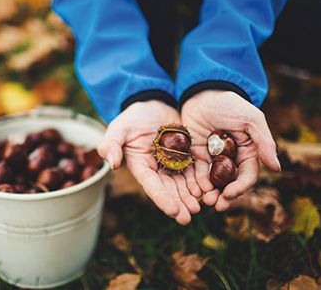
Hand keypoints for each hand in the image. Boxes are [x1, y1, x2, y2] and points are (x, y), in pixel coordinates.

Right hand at [98, 100, 200, 224]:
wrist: (154, 103)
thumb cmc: (133, 116)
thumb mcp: (119, 127)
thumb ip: (111, 144)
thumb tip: (112, 163)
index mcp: (142, 167)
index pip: (152, 186)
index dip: (162, 199)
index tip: (173, 211)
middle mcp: (158, 169)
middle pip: (169, 190)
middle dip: (179, 204)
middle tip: (189, 217)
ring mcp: (174, 163)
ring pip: (184, 183)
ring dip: (191, 196)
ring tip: (201, 206)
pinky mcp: (187, 156)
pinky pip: (196, 170)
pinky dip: (201, 180)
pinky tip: (209, 189)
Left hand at [181, 90, 280, 210]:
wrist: (203, 93)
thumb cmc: (230, 104)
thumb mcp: (250, 120)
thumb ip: (264, 142)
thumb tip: (276, 168)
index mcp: (248, 153)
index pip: (246, 175)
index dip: (240, 187)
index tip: (230, 194)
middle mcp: (231, 159)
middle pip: (229, 183)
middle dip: (224, 196)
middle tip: (215, 206)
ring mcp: (212, 159)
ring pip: (212, 182)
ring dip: (209, 193)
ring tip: (203, 201)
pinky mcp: (196, 155)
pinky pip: (196, 172)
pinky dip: (195, 183)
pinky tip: (192, 190)